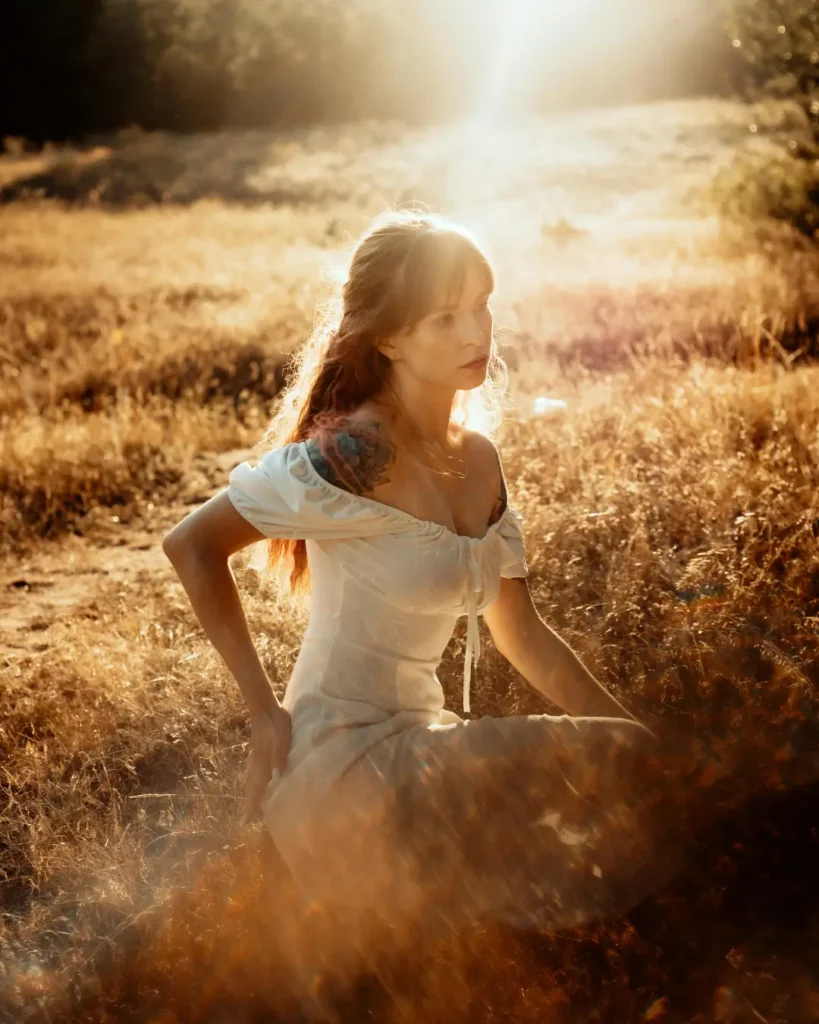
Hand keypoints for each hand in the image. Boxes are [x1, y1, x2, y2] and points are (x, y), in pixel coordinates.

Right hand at [240, 707, 291, 826]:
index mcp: (263, 761)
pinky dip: (252, 780)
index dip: (251, 805)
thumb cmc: (276, 721)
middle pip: (251, 786)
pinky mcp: (257, 748)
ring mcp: (255, 755)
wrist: (263, 705)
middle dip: (249, 803)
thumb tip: (277, 777)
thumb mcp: (282, 737)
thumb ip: (280, 755)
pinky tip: (255, 778)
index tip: (244, 822)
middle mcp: (257, 761)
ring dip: (250, 792)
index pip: (256, 787)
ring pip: (251, 778)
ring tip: (250, 803)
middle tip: (247, 819)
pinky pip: (253, 770)